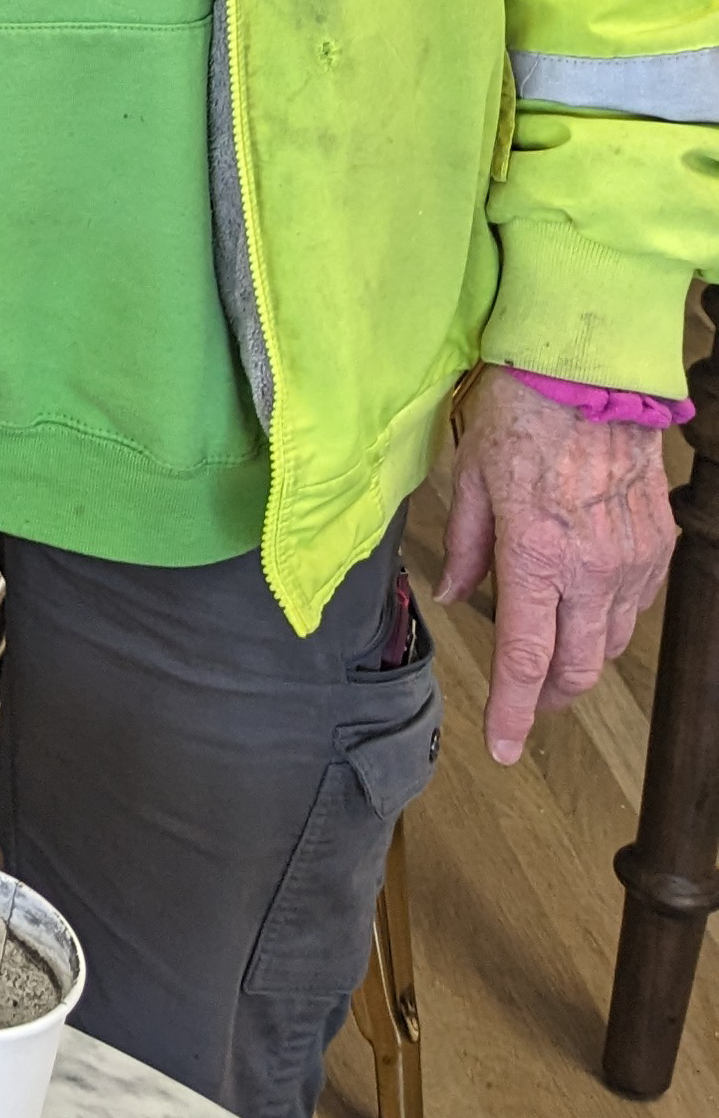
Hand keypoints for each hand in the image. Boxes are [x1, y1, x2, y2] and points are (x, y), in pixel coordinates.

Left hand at [439, 369, 678, 761]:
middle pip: (578, 667)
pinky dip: (609, 617)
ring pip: (611, 642)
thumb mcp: (469, 476)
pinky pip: (637, 604)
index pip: (526, 658)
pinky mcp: (658, 542)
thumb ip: (465, 547)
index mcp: (536, 555)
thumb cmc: (519, 412)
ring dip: (581, 657)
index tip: (504, 748)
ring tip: (551, 649)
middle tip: (527, 702)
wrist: (591, 369)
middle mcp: (593, 568)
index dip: (514, 712)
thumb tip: (459, 598)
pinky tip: (586, 602)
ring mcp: (633, 558)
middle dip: (551, 697)